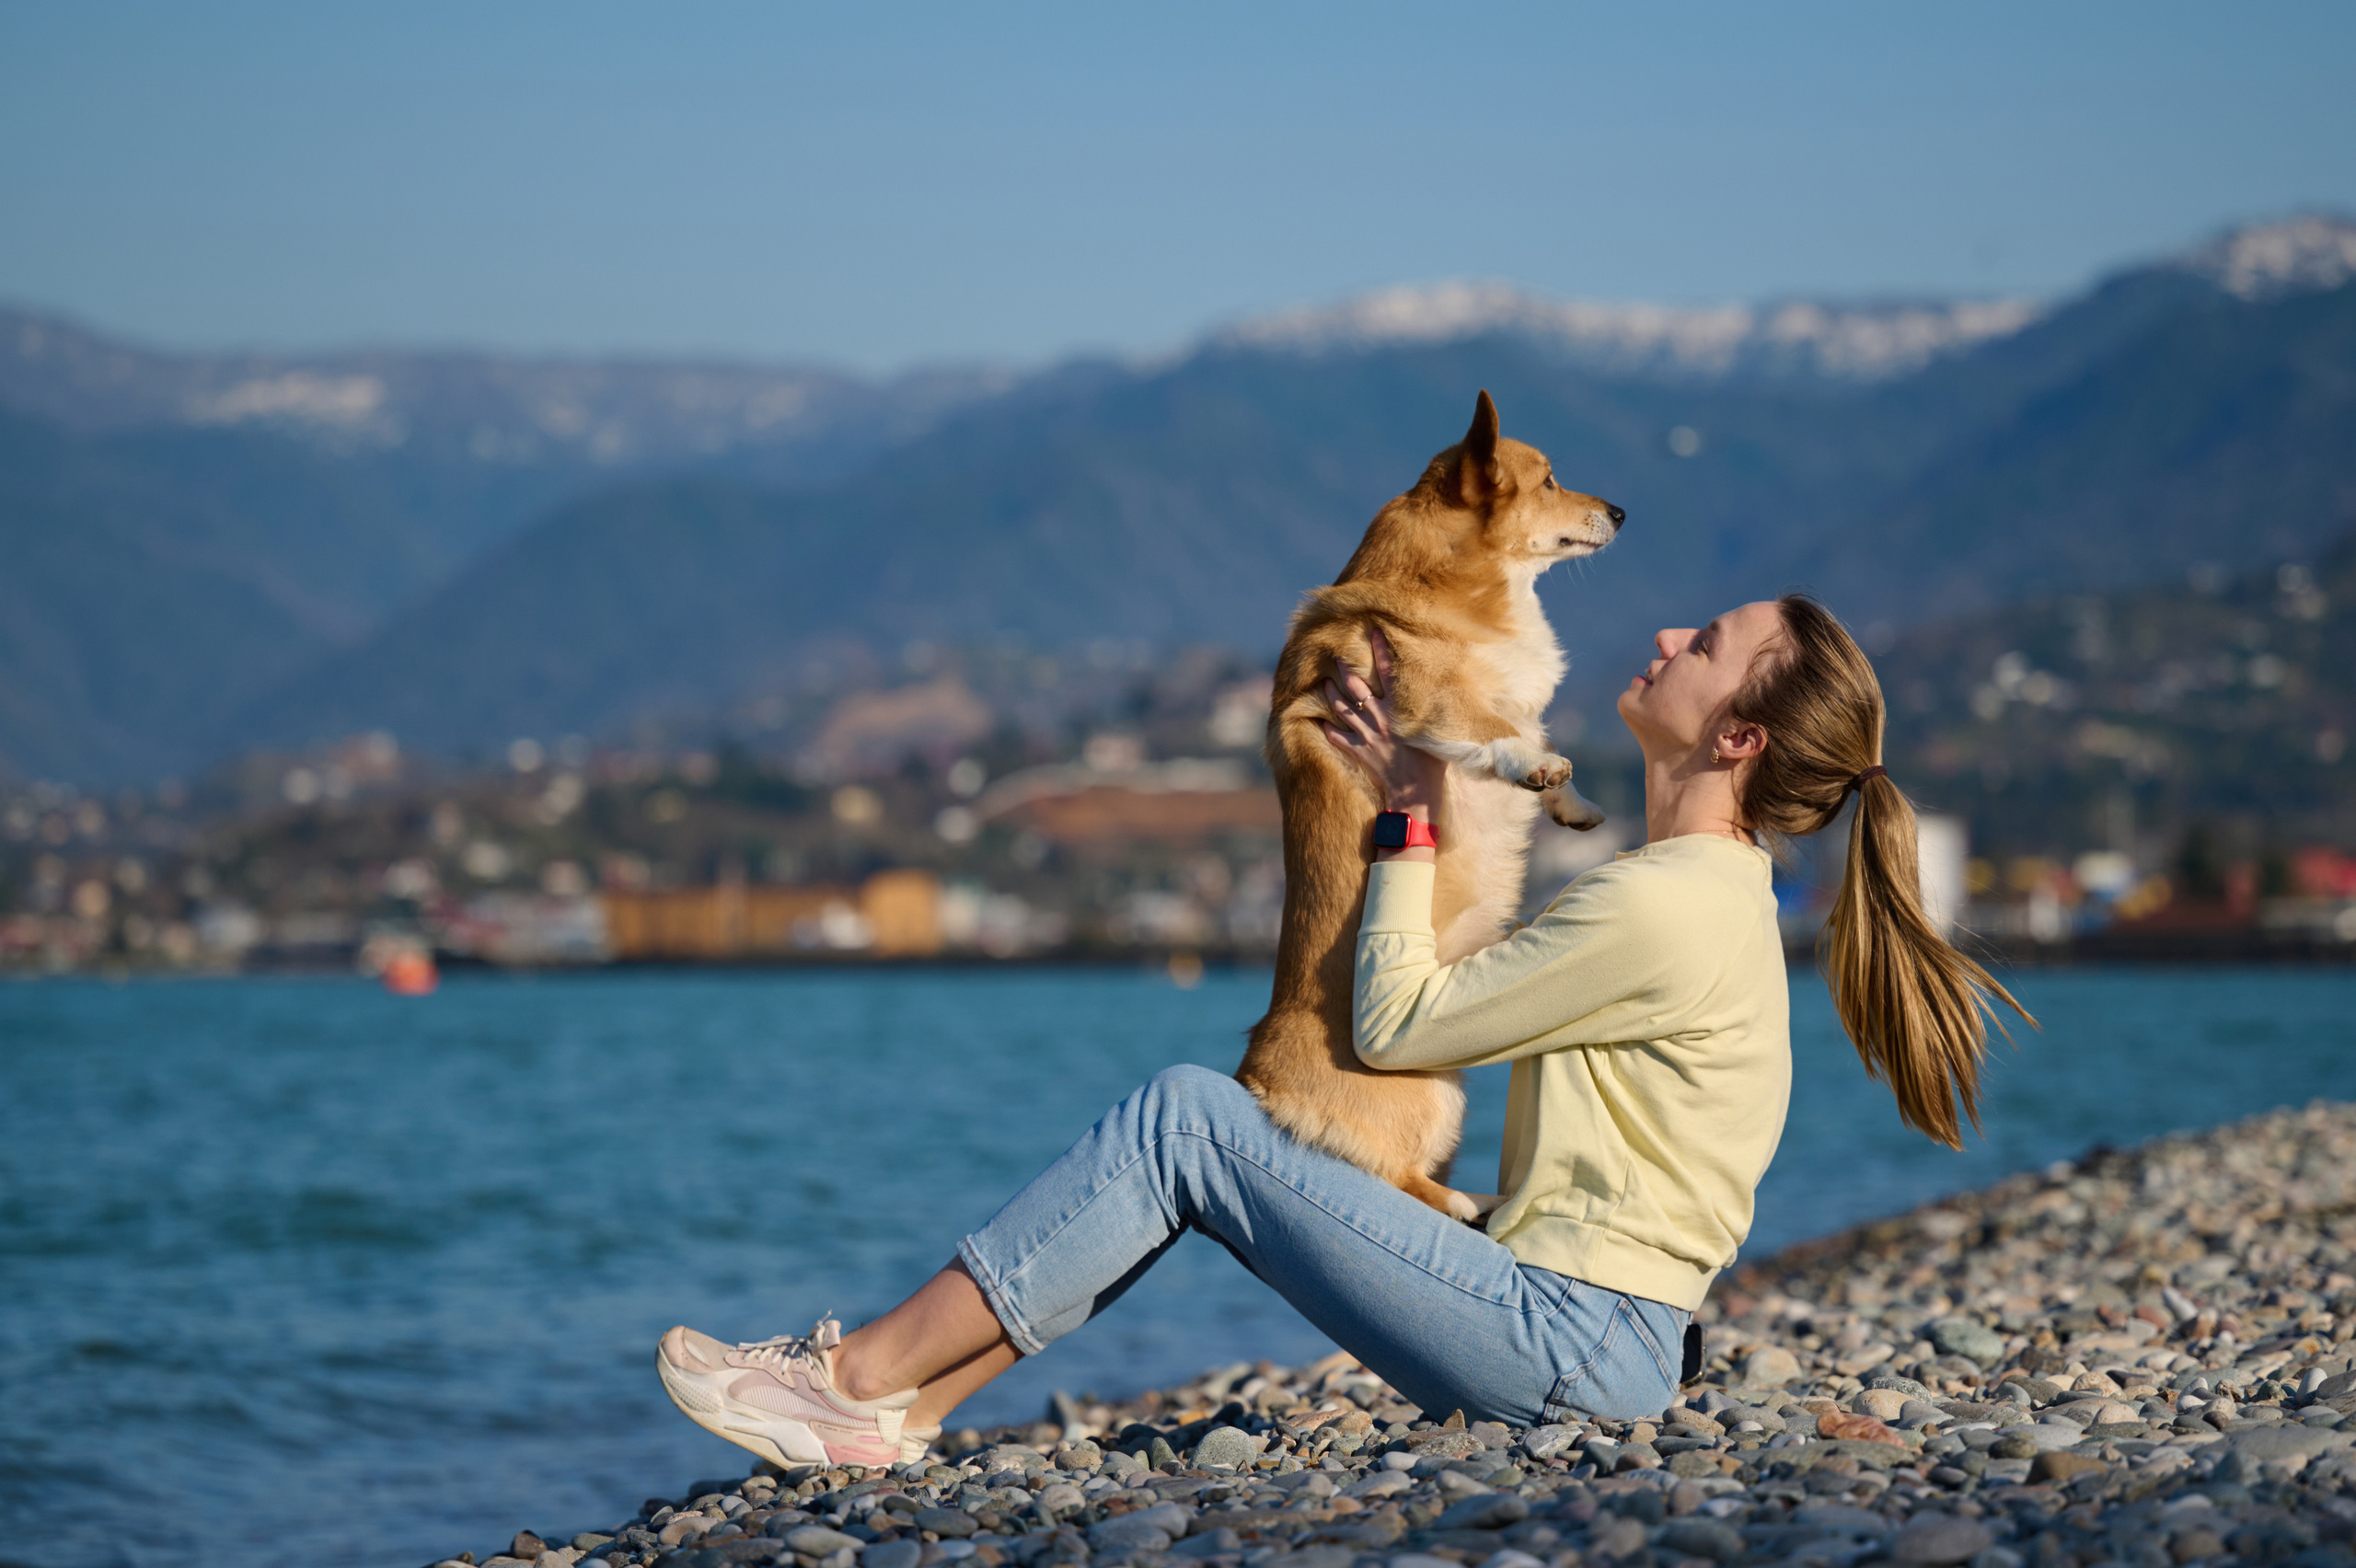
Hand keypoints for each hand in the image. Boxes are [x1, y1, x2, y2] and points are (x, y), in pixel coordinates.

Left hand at [1319, 628, 1447, 816]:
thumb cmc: (1432, 765)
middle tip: (1339, 657)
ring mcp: (1366, 735)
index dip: (1381, 650)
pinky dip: (1329, 729)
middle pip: (1356, 687)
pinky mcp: (1359, 752)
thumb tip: (1443, 693)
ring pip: (1342, 709)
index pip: (1389, 672)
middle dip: (1346, 670)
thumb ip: (1434, 712)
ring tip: (1324, 683)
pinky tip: (1322, 722)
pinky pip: (1338, 737)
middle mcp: (1379, 718)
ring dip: (1332, 695)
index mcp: (1399, 710)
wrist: (1414, 795)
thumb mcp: (1438, 733)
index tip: (1374, 632)